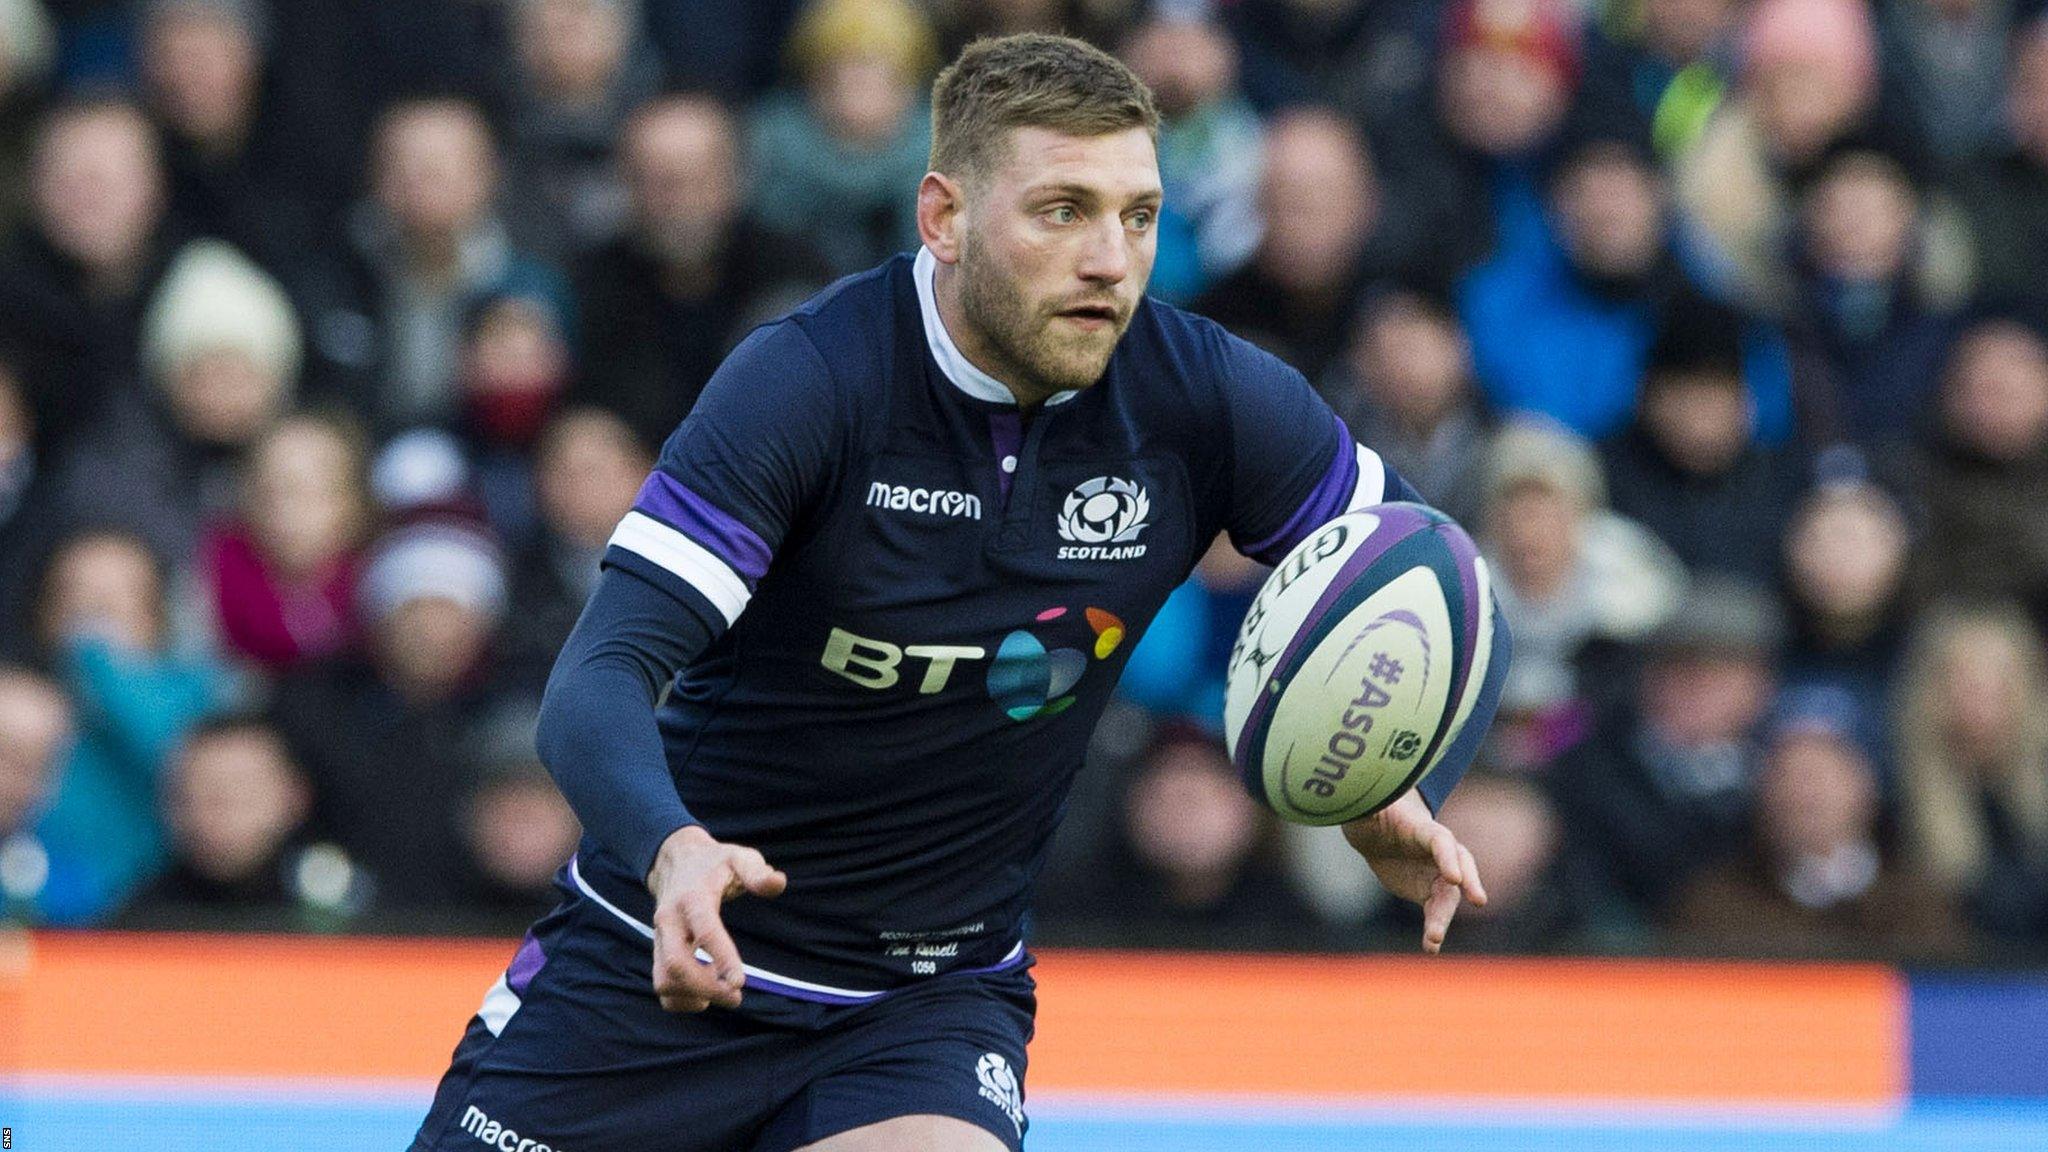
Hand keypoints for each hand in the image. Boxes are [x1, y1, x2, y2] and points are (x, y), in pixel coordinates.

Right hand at [644, 825, 786, 1010]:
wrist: (675, 862)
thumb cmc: (715, 863)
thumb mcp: (739, 858)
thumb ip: (757, 872)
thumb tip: (778, 883)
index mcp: (692, 897)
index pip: (705, 931)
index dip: (722, 957)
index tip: (740, 982)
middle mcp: (669, 920)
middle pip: (676, 964)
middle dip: (706, 987)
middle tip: (736, 996)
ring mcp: (660, 938)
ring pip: (663, 980)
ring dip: (692, 997)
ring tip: (721, 993)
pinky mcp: (657, 951)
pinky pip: (661, 985)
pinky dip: (680, 1000)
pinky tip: (705, 995)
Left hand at [1342, 789, 1485, 953]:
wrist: (1378, 831)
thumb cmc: (1373, 812)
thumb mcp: (1367, 807)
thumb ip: (1367, 808)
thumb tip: (1360, 807)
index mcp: (1423, 827)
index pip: (1442, 841)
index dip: (1449, 857)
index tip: (1454, 877)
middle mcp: (1438, 852)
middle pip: (1459, 868)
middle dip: (1470, 883)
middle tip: (1478, 900)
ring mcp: (1436, 874)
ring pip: (1448, 897)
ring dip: (1443, 918)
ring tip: (1433, 940)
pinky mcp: (1428, 892)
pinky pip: (1436, 913)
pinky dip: (1434, 930)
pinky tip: (1430, 948)